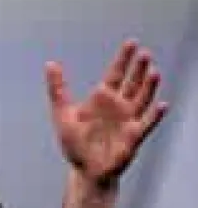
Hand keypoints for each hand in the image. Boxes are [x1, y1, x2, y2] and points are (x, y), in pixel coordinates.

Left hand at [45, 39, 167, 186]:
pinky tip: (162, 105)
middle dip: (139, 68)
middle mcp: (118, 106)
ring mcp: (127, 120)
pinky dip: (154, 115)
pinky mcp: (133, 137)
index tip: (132, 43)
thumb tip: (50, 63)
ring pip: (142, 99)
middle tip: (145, 53)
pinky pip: (146, 123)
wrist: (84, 169)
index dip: (124, 58)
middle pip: (133, 82)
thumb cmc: (74, 142)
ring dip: (149, 87)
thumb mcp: (61, 112)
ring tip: (154, 72)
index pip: (116, 73)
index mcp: (101, 98)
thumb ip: (57, 88)